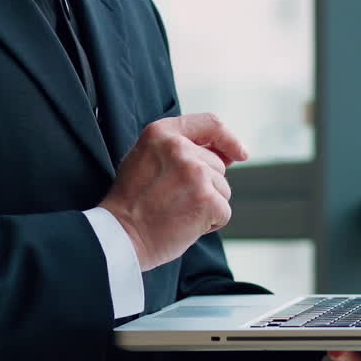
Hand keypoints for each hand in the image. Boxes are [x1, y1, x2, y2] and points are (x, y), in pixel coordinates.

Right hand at [100, 113, 248, 270]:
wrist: (119, 236)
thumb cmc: (132, 203)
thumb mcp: (147, 159)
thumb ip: (183, 149)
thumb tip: (230, 153)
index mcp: (161, 132)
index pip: (210, 123)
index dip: (228, 138)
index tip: (240, 153)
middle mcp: (179, 148)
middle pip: (218, 165)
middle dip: (205, 185)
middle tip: (173, 200)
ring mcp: (195, 172)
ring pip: (223, 189)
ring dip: (207, 205)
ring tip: (176, 212)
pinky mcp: (206, 199)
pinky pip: (224, 211)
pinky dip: (209, 223)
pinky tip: (184, 225)